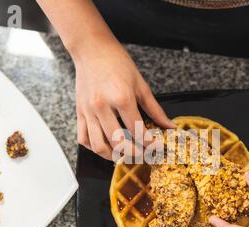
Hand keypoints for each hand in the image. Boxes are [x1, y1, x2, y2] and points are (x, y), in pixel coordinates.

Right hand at [73, 41, 174, 159]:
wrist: (91, 49)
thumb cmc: (117, 63)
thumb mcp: (141, 84)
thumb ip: (155, 109)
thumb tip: (169, 126)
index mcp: (122, 98)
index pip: (137, 130)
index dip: (149, 144)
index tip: (156, 148)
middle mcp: (102, 107)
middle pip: (118, 142)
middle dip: (133, 154)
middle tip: (143, 155)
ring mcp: (88, 111)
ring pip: (98, 145)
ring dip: (113, 156)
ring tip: (124, 155)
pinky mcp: (79, 112)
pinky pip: (83, 138)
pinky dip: (94, 148)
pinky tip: (105, 146)